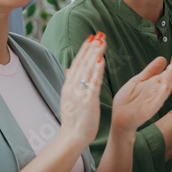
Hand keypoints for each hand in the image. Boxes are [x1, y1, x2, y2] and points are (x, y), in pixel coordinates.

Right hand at [58, 33, 106, 148]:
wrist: (71, 138)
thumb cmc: (73, 121)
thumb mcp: (69, 100)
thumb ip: (71, 84)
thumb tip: (69, 71)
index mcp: (68, 86)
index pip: (76, 64)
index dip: (84, 50)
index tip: (90, 38)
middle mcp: (72, 87)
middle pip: (82, 63)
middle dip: (91, 47)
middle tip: (99, 34)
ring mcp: (79, 93)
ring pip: (88, 69)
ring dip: (96, 54)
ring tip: (102, 41)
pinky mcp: (88, 100)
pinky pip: (93, 83)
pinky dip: (97, 70)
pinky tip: (102, 60)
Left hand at [111, 51, 171, 136]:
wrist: (118, 118)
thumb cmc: (128, 100)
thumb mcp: (138, 80)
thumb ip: (150, 71)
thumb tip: (163, 58)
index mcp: (156, 84)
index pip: (169, 72)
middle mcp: (157, 92)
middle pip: (170, 79)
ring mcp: (154, 101)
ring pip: (165, 89)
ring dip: (170, 79)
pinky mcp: (147, 111)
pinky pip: (156, 103)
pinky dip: (161, 96)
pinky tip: (165, 88)